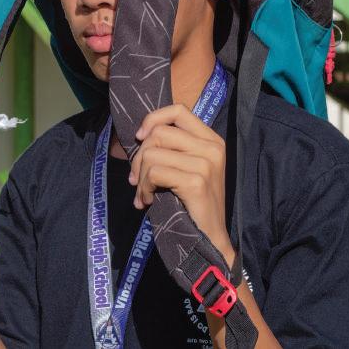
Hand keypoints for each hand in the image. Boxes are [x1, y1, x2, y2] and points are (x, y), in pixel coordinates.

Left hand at [129, 103, 233, 263]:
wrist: (209, 239)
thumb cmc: (192, 204)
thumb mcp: (186, 167)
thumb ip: (171, 147)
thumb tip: (139, 136)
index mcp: (211, 140)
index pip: (178, 110)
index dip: (153, 119)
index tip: (140, 137)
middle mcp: (212, 147)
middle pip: (159, 133)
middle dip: (139, 156)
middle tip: (136, 179)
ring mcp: (206, 164)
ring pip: (152, 153)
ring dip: (140, 177)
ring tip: (143, 193)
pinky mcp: (196, 182)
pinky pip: (154, 173)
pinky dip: (143, 188)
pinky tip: (146, 201)